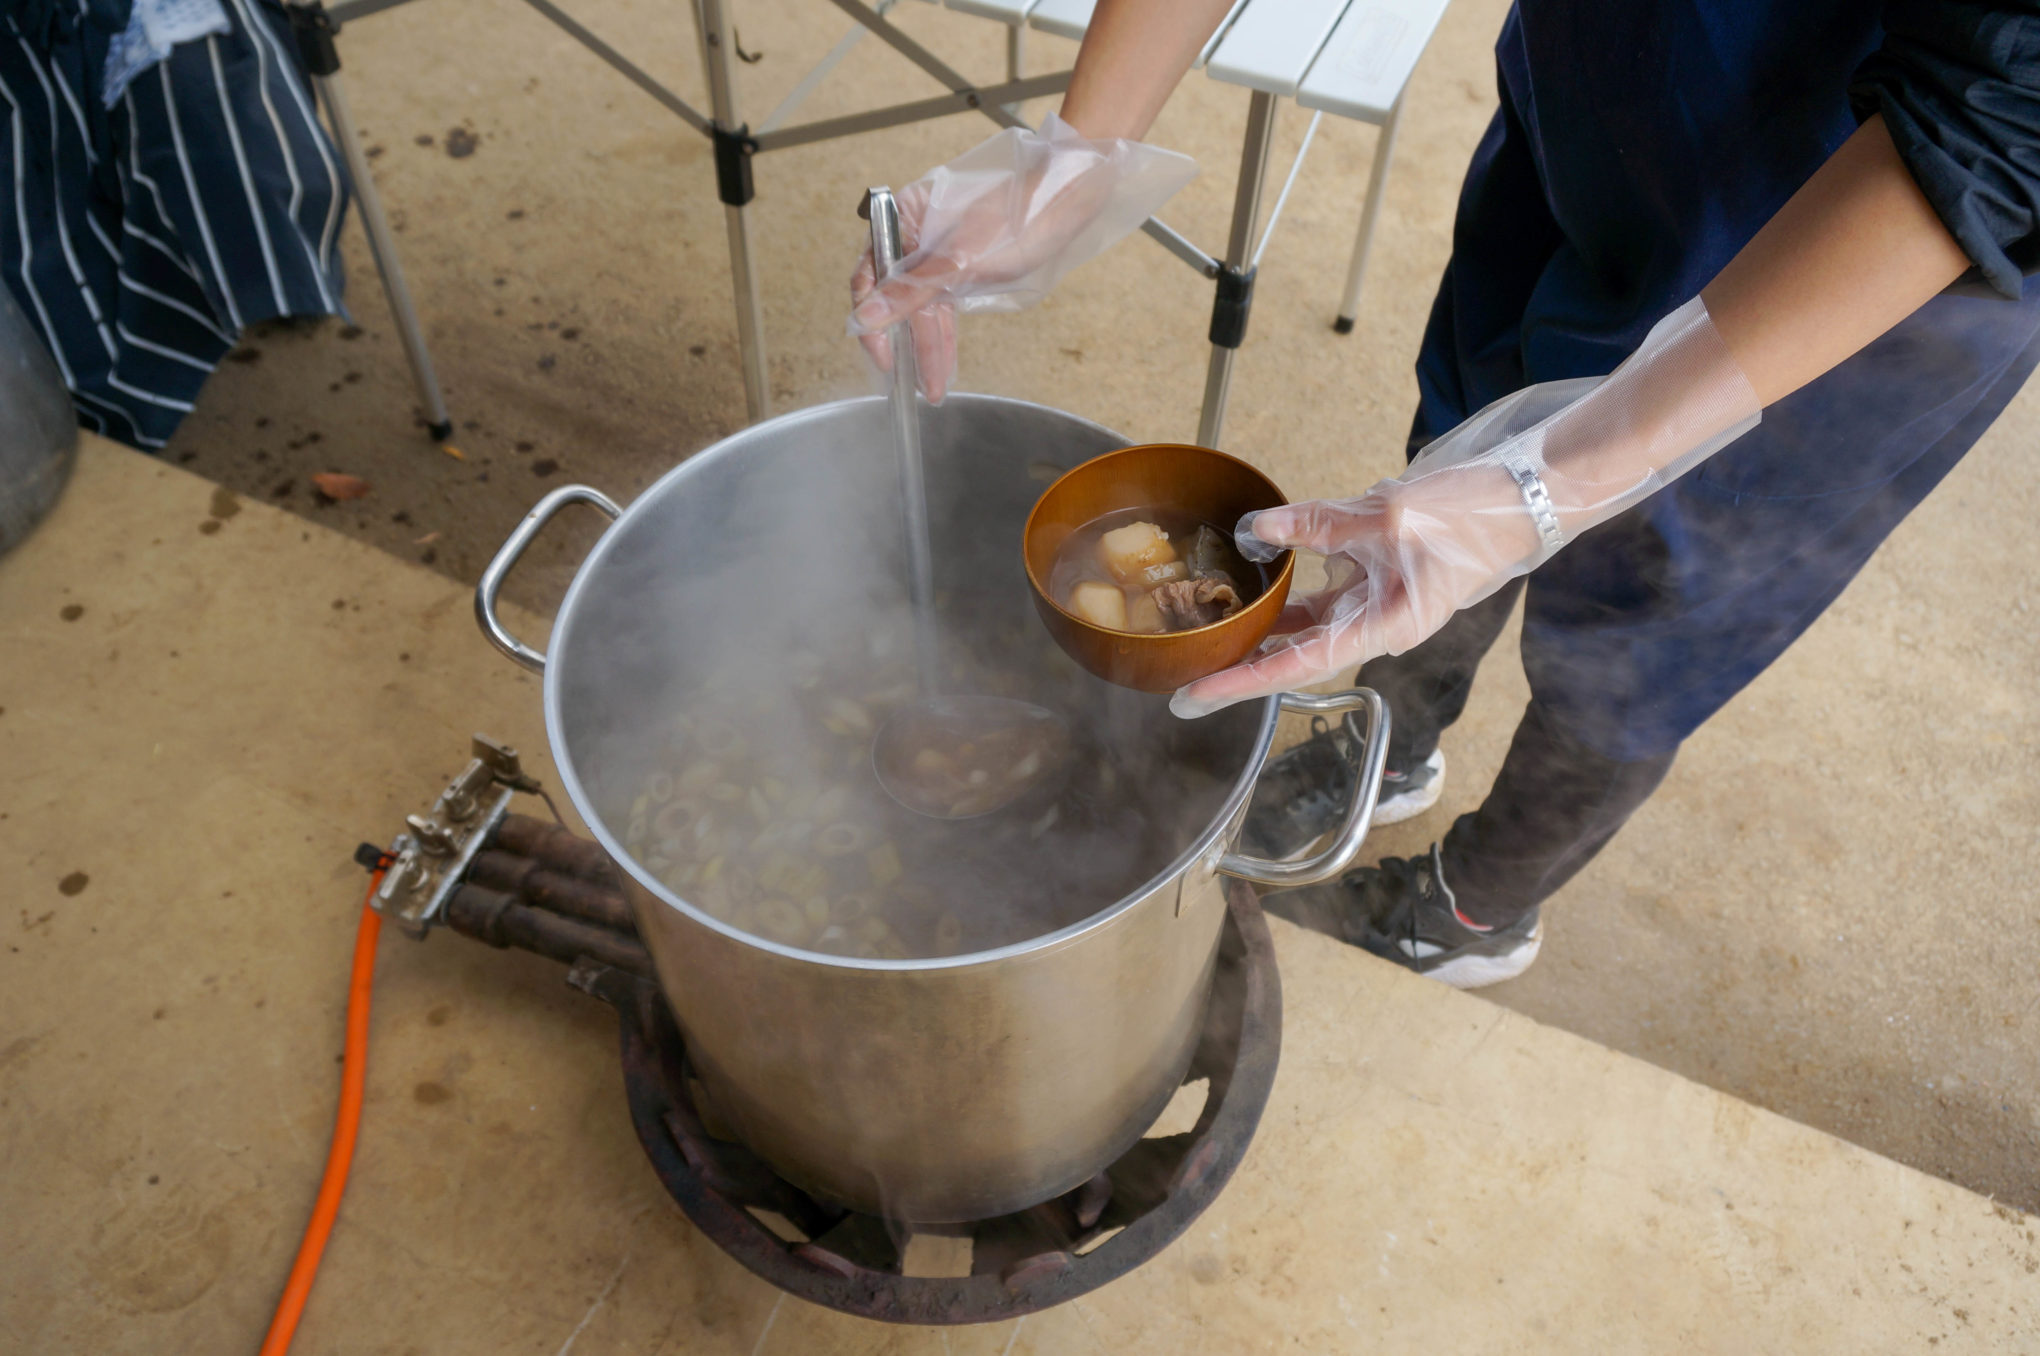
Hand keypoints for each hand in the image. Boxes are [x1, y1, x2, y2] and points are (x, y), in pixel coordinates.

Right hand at [848, 114, 1195, 401]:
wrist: (1069, 197)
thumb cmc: (1021, 217)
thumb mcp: (961, 263)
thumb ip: (911, 292)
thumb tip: (865, 317)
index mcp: (903, 217)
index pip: (870, 276)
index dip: (873, 321)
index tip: (884, 358)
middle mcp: (914, 231)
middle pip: (896, 295)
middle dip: (909, 344)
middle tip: (917, 384)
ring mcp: (937, 248)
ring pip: (921, 305)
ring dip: (927, 345)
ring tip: (933, 386)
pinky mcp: (959, 262)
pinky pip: (941, 302)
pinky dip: (943, 331)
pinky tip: (943, 360)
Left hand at [1170, 468, 1537, 717]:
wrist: (1528, 493)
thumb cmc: (1476, 515)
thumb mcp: (1390, 514)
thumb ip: (1318, 523)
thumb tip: (1257, 528)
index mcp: (1383, 629)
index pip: (1295, 667)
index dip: (1241, 684)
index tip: (1194, 699)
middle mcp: (1375, 624)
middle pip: (1293, 652)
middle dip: (1239, 660)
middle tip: (1182, 668)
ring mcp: (1375, 600)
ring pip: (1303, 620)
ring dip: (1258, 623)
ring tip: (1205, 627)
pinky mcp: (1377, 573)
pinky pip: (1321, 586)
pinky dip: (1287, 581)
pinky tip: (1252, 569)